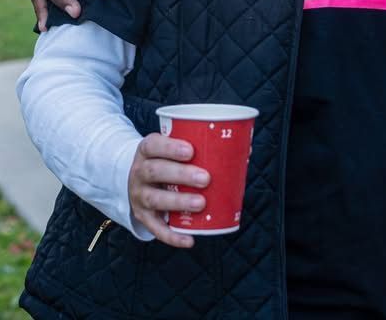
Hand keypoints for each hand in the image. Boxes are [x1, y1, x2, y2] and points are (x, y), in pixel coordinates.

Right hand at [127, 133, 209, 248]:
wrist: (140, 181)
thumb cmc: (168, 161)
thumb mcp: (174, 149)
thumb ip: (202, 148)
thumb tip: (246, 150)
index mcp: (147, 151)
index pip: (153, 145)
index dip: (170, 147)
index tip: (191, 150)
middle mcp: (139, 172)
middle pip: (155, 171)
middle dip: (180, 175)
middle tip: (205, 178)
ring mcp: (139, 195)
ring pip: (154, 198)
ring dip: (178, 201)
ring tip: (201, 203)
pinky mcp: (143, 216)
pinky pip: (156, 228)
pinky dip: (172, 236)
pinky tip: (189, 239)